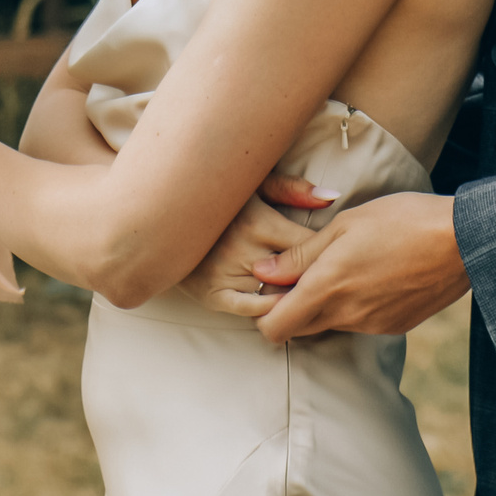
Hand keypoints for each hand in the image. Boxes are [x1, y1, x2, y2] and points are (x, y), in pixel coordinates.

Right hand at [177, 176, 343, 318]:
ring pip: (278, 294)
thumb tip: (331, 199)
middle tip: (328, 274)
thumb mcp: (253, 184)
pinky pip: (251, 311)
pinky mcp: (213, 294)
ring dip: (294, 294)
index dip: (325, 252)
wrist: (162, 219)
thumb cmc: (219, 199)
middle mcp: (243, 251)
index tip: (333, 253)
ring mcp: (227, 275)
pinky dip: (271, 310)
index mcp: (257, 221)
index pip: (308, 246)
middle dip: (315, 275)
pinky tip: (281, 302)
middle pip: (297, 274)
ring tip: (309, 289)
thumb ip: (292, 189)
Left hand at [249, 191, 468, 343]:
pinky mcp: (395, 326)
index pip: (273, 329)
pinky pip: (361, 323)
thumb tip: (261, 272)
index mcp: (327, 287)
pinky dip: (357, 305)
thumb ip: (300, 254)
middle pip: (298, 330)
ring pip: (331, 324)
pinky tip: (375, 274)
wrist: (464, 241)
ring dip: (327, 304)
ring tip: (348, 265)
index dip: (264, 313)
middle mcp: (346, 314)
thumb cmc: (401, 220)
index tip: (272, 286)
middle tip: (303, 273)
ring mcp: (372, 325)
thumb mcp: (344, 224)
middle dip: (292, 308)